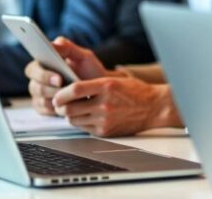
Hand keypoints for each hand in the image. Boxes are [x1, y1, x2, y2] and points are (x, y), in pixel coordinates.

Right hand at [24, 37, 112, 115]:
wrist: (99, 89)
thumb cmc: (90, 70)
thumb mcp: (83, 56)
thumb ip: (68, 47)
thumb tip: (53, 43)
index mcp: (42, 64)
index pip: (32, 69)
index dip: (43, 75)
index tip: (59, 79)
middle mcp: (37, 79)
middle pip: (34, 87)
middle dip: (51, 90)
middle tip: (68, 92)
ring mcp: (39, 95)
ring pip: (40, 100)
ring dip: (56, 100)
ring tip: (73, 99)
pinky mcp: (43, 108)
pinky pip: (44, 111)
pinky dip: (56, 110)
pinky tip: (69, 106)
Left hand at [52, 79, 181, 136]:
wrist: (154, 107)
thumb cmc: (135, 91)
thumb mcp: (115, 81)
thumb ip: (93, 84)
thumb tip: (69, 88)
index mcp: (106, 86)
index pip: (74, 89)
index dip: (61, 93)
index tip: (57, 95)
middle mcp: (104, 103)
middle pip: (69, 108)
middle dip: (60, 107)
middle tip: (60, 105)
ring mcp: (105, 119)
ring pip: (74, 120)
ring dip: (70, 116)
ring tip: (74, 111)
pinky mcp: (105, 131)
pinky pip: (84, 129)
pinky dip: (82, 123)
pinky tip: (87, 117)